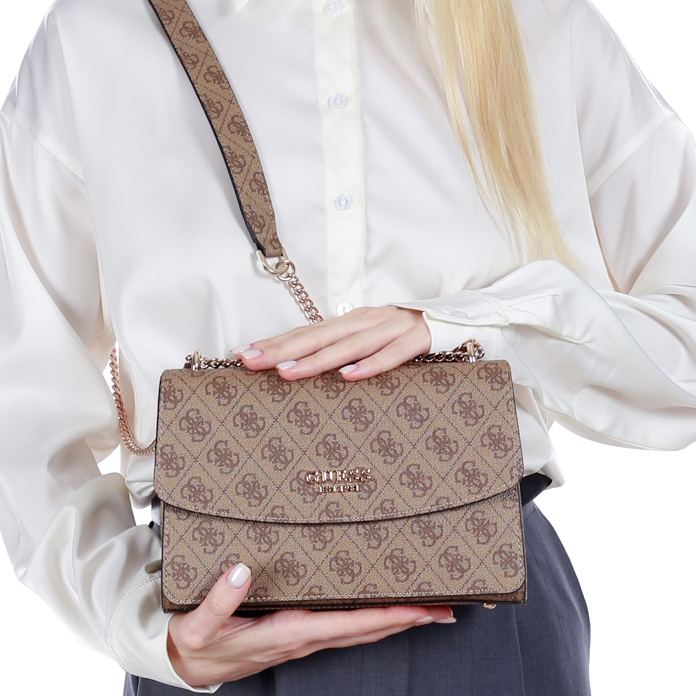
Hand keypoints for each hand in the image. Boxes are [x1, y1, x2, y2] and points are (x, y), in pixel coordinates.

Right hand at [166, 562, 453, 687]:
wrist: (187, 664)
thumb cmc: (195, 642)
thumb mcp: (197, 624)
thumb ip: (218, 601)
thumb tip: (242, 572)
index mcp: (285, 634)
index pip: (345, 626)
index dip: (384, 617)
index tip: (418, 610)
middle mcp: (304, 640)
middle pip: (366, 632)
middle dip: (407, 621)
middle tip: (447, 608)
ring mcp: (306, 641)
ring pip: (362, 633)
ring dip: (398, 623)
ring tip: (434, 611)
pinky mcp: (302, 637)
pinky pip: (348, 630)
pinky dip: (375, 622)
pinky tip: (392, 614)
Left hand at [235, 305, 430, 380]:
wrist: (453, 318)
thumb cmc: (403, 334)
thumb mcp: (367, 337)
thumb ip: (339, 349)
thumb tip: (298, 365)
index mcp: (351, 321)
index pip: (306, 332)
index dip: (274, 342)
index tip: (242, 354)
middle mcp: (366, 321)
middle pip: (318, 336)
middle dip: (282, 349)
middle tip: (252, 362)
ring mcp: (391, 329)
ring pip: (349, 346)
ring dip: (317, 360)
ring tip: (288, 372)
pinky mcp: (416, 341)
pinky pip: (391, 356)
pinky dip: (369, 366)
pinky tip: (348, 377)